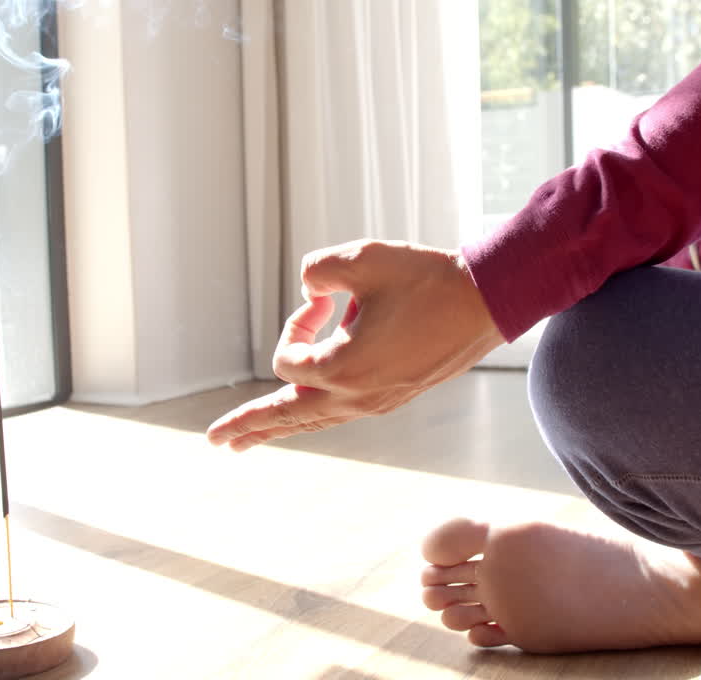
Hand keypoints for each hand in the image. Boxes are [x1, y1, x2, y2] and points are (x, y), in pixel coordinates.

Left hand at [206, 239, 503, 450]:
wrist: (486, 303)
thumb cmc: (427, 279)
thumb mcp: (363, 259)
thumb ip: (318, 269)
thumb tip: (309, 290)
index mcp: (345, 369)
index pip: (288, 361)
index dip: (295, 325)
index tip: (324, 299)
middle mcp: (357, 397)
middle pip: (288, 417)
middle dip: (248, 426)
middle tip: (215, 441)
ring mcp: (376, 403)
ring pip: (314, 422)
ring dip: (277, 428)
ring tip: (246, 441)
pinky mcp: (392, 398)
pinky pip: (338, 415)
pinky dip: (311, 417)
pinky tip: (302, 419)